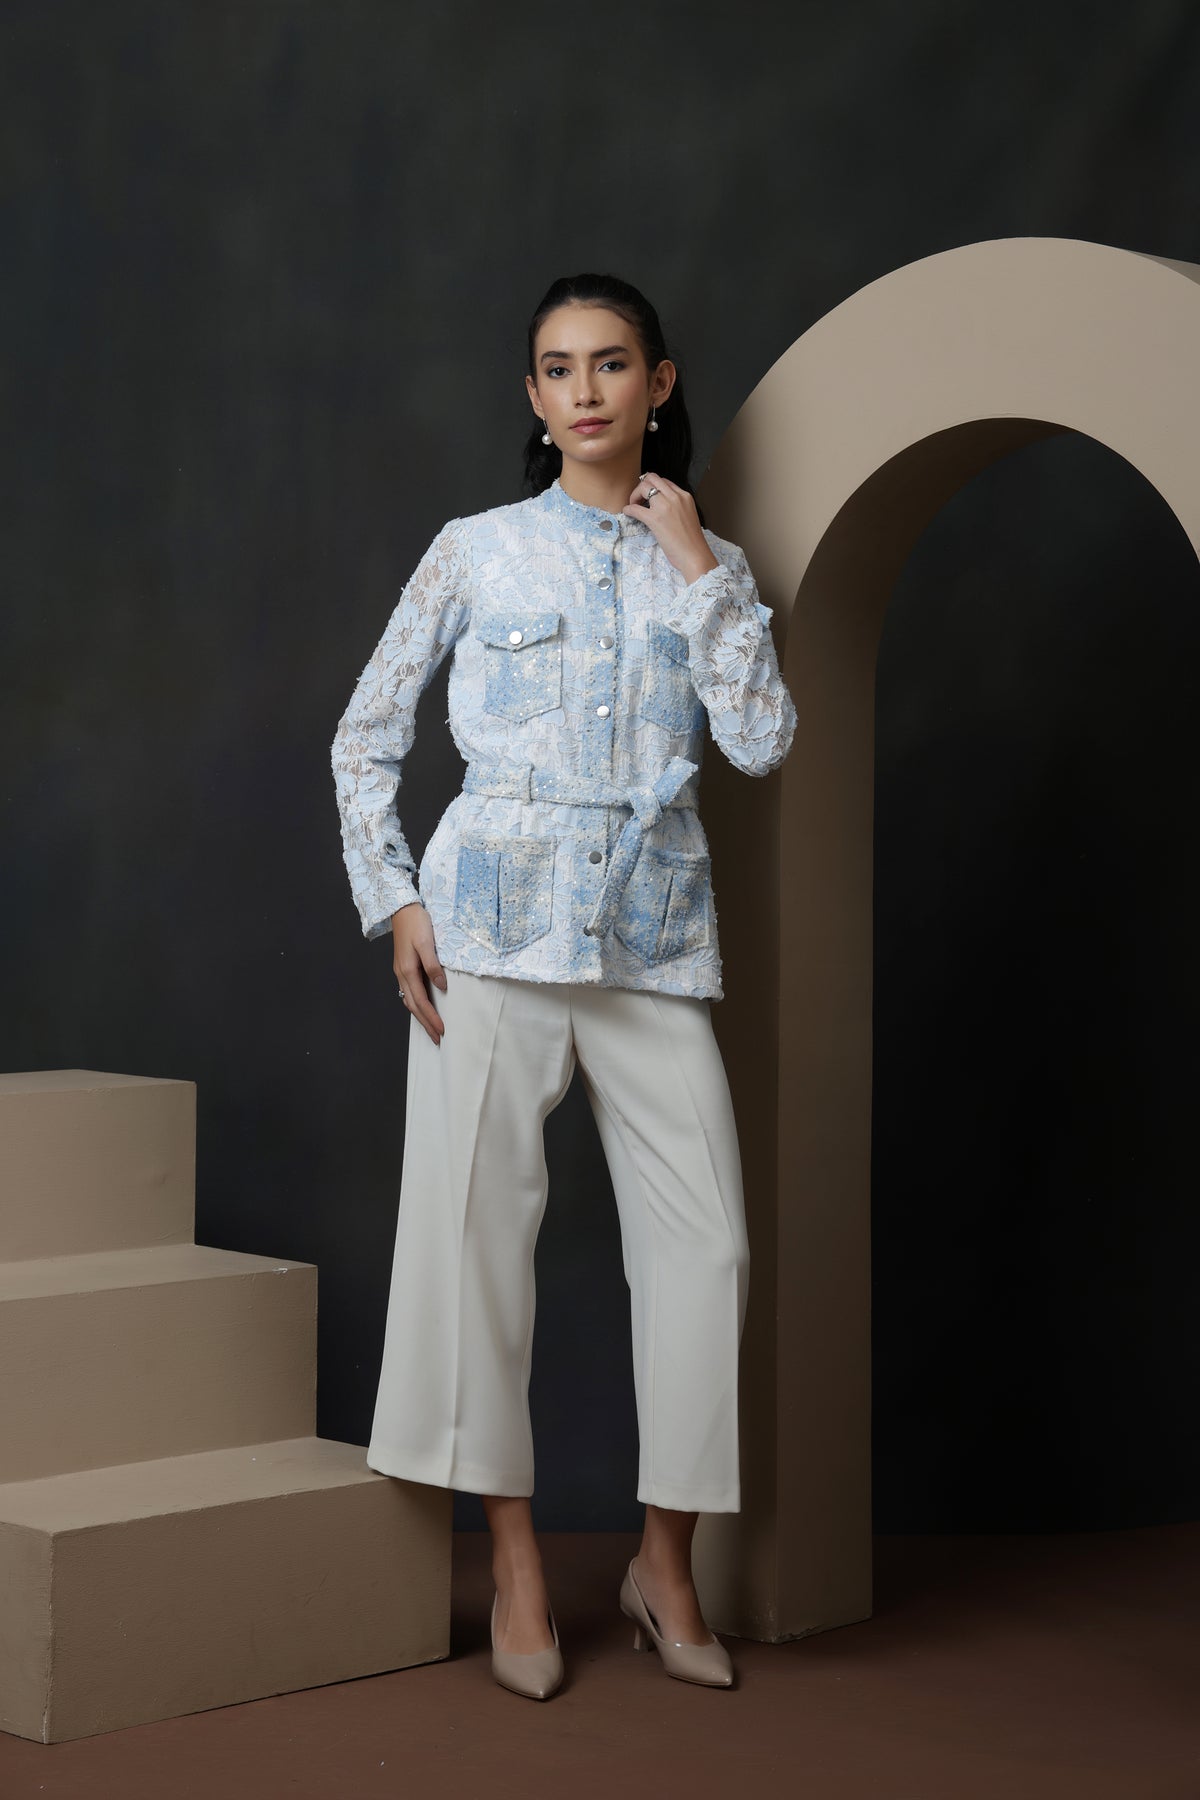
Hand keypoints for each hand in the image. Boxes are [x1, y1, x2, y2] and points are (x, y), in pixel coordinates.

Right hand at [392, 901, 446, 1045]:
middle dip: (426, 1023)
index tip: (442, 1030)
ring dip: (420, 1016)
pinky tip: (422, 1007)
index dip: (431, 1017)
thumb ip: (433, 965)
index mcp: (408, 971)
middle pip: (414, 1006)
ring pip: (410, 1000)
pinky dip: (416, 1004)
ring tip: (431, 1029)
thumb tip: (441, 986)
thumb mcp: (428, 942)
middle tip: (438, 1039)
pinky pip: (409, 992)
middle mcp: (402, 974)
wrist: (402, 909)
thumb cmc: (417, 923)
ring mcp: (401, 971)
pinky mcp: (404, 967)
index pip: (421, 1001)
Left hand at [623, 474, 718, 585]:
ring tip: (634, 505)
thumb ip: (677, 506)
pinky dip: (629, 509)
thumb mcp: (688, 515)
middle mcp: (675, 497)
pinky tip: (628, 513)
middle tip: (639, 499)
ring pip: (643, 487)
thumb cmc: (692, 541)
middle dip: (642, 486)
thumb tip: (662, 507)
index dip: (653, 487)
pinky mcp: (655, 519)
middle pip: (652, 478)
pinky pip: (635, 508)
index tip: (648, 496)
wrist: (694, 555)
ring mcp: (665, 506)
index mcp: (685, 496)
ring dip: (635, 494)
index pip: (664, 481)